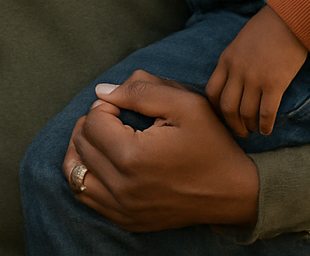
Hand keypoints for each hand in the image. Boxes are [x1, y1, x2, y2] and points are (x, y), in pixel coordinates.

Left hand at [65, 71, 258, 231]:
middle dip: (92, 123)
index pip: (92, 121)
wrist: (235, 192)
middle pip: (81, 145)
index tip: (125, 105)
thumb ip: (140, 89)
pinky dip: (86, 174)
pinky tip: (104, 160)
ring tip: (103, 135)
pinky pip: (86, 196)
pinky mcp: (126, 220)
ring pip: (74, 173)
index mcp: (133, 157)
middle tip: (116, 116)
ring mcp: (122, 209)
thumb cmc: (212, 144)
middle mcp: (122, 188)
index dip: (106, 105)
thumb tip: (102, 91)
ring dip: (82, 148)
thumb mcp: (185, 104)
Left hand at [205, 4, 308, 137]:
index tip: (223, 116)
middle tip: (239, 132)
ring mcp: (255, 78)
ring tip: (254, 131)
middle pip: (226, 107)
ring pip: (245, 113)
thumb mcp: (240, 43)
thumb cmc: (266, 29)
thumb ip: (234, 62)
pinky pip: (266, 113)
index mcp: (226, 60)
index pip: (212, 91)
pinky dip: (265, 125)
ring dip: (249, 127)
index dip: (216, 108)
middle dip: (232, 124)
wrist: (289, 21)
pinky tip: (267, 130)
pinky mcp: (275, 84)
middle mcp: (237, 71)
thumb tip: (233, 81)